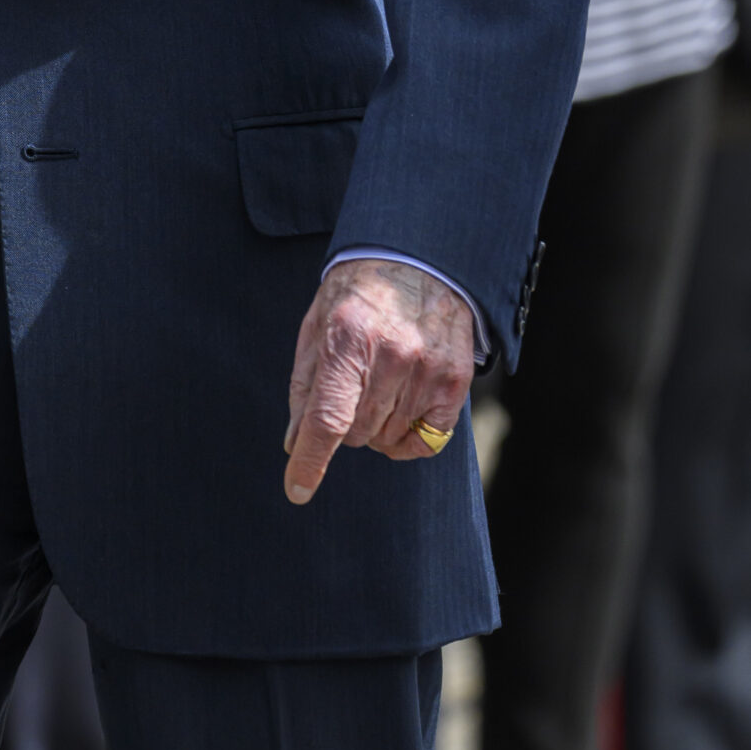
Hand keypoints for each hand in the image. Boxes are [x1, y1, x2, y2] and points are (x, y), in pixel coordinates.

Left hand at [283, 258, 473, 505]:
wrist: (417, 260)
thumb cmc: (357, 294)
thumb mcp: (317, 324)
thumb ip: (305, 385)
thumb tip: (295, 443)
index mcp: (348, 337)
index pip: (327, 416)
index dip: (311, 459)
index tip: (297, 489)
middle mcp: (392, 354)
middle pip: (357, 433)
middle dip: (344, 424)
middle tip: (350, 389)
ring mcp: (428, 368)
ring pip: (388, 439)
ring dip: (375, 427)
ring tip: (377, 385)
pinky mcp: (455, 380)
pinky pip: (429, 441)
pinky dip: (409, 439)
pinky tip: (402, 410)